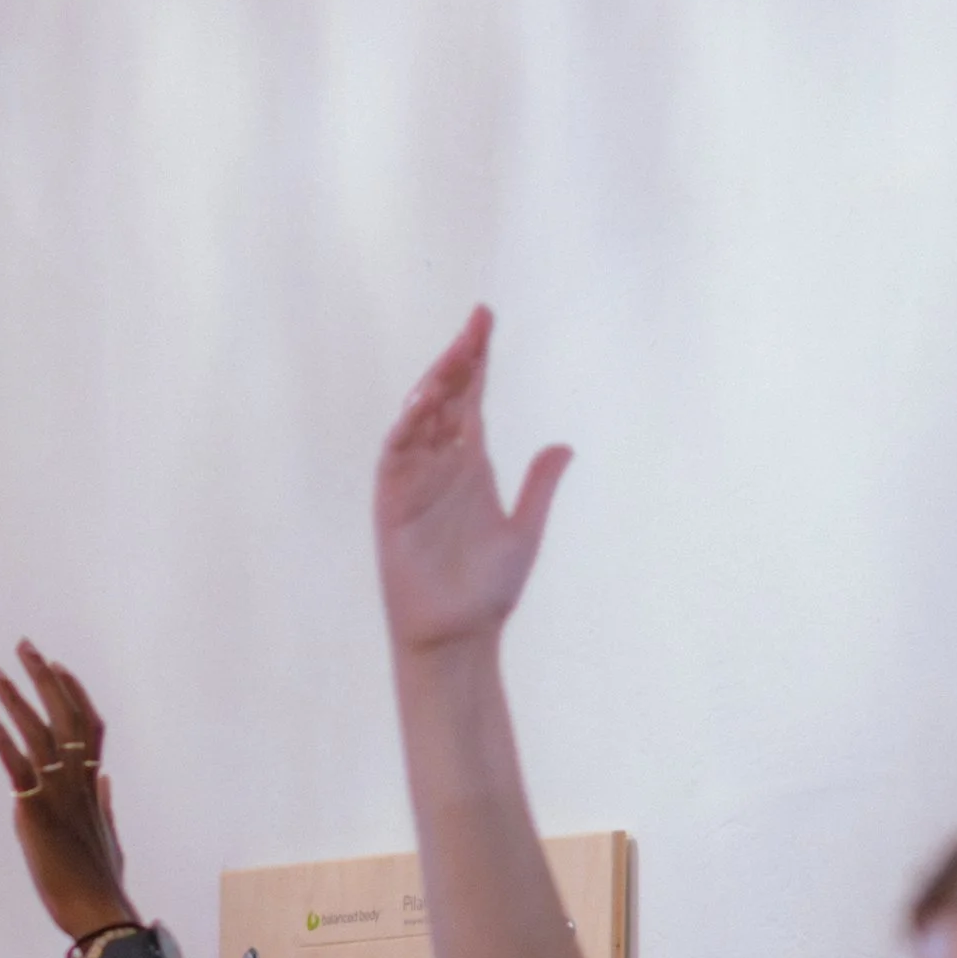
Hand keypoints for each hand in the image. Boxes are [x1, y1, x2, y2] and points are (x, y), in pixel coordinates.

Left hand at [0, 643, 135, 944]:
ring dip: (16, 698)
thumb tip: (104, 780)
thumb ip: (103, 804)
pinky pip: (19, 767)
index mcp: (92, 784)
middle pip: (65, 713)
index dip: (73, 691)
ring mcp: (60, 793)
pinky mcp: (38, 812)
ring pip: (39, 732)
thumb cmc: (100, 882)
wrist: (98, 911)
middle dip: (44, 677)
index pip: (88, 723)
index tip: (58, 666)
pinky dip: (3, 740)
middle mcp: (79, 780)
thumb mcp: (108, 835)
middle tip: (24, 647)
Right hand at [376, 306, 571, 658]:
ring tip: (453, 357)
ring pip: (419, 420)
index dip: (478, 360)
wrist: (458, 638)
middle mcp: (441, 467)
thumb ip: (539, 486)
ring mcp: (414, 484)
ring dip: (433, 387)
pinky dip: (406, 428)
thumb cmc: (488, 592)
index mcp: (472, 466)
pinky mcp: (392, 506)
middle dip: (458, 360)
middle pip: (446, 399)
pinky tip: (423, 402)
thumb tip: (564, 447)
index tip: (485, 319)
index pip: (472, 400)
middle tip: (474, 324)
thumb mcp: (525, 530)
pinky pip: (394, 456)